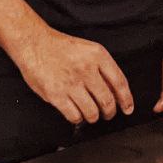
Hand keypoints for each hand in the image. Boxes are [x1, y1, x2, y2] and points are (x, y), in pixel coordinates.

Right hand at [13, 27, 133, 124]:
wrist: (35, 43)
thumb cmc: (62, 47)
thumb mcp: (89, 50)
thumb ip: (103, 68)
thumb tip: (116, 91)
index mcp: (98, 56)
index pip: (119, 82)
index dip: (126, 99)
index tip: (128, 108)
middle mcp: (86, 69)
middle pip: (107, 101)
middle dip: (110, 112)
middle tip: (108, 114)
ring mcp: (71, 83)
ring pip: (92, 112)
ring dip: (94, 117)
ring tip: (91, 114)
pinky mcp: (56, 95)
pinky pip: (74, 116)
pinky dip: (78, 118)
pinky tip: (76, 114)